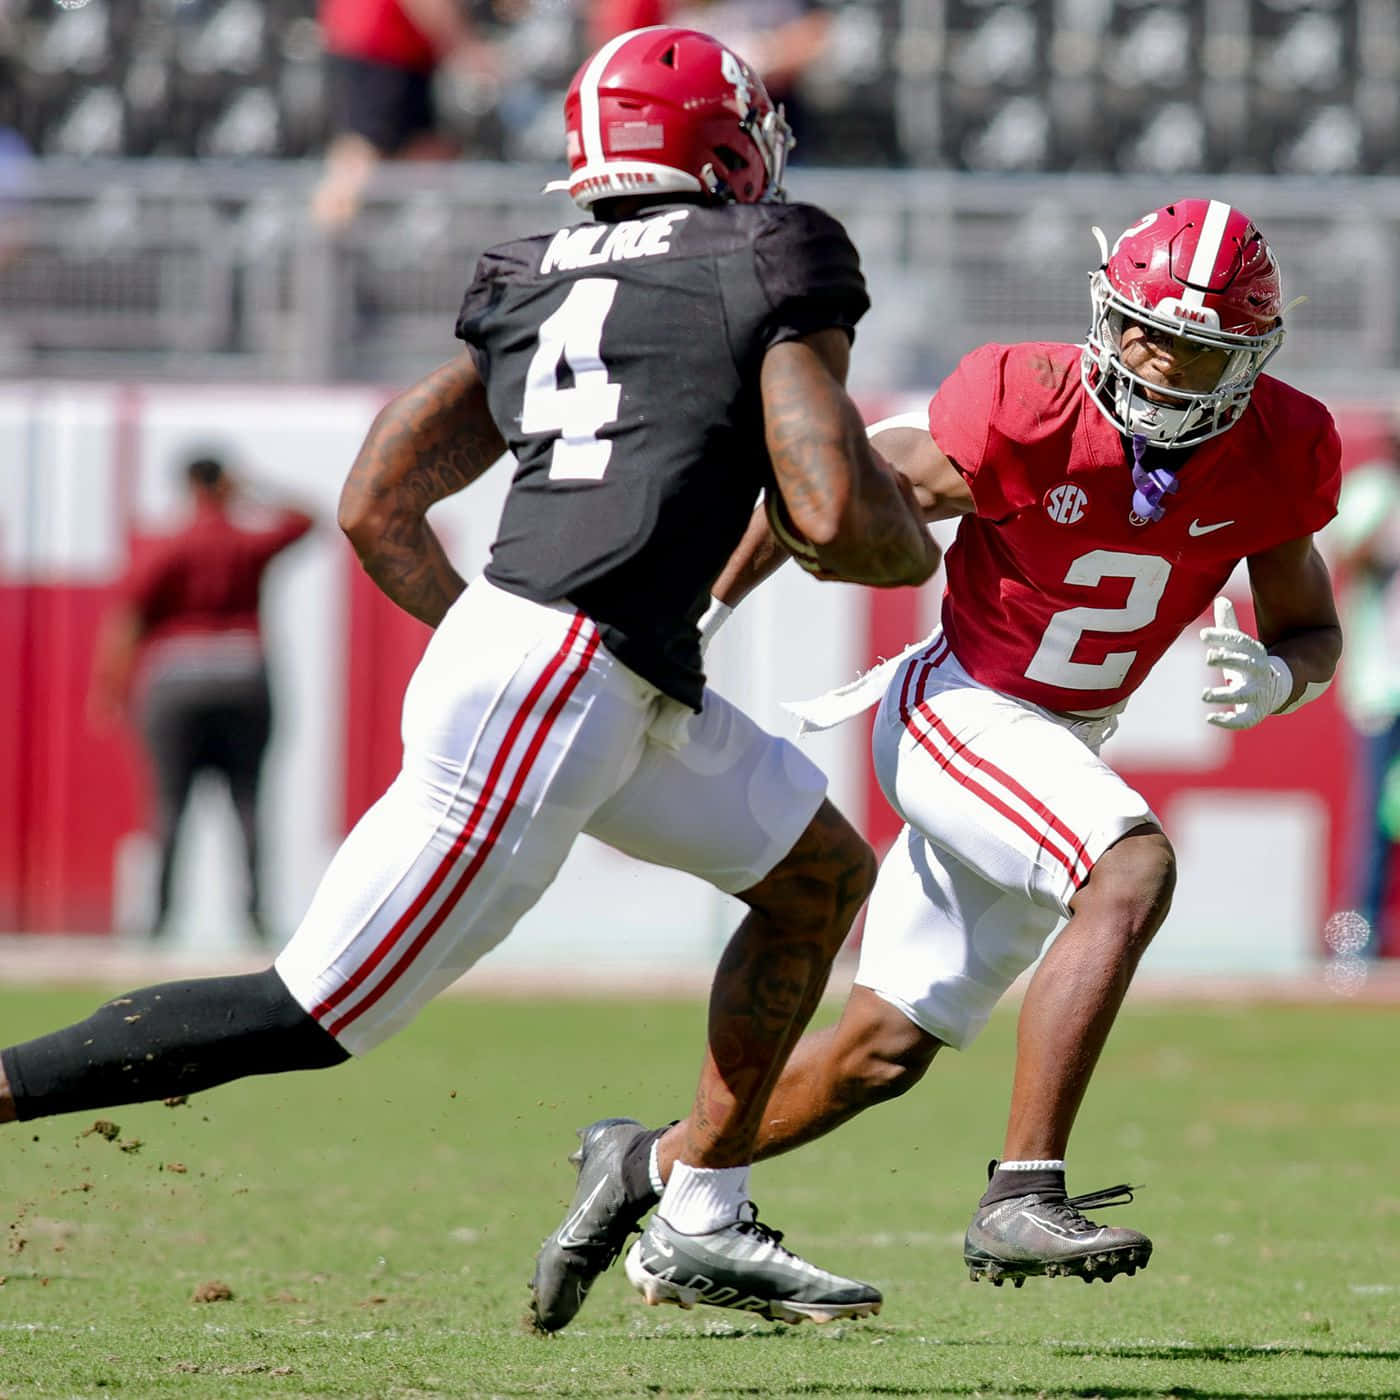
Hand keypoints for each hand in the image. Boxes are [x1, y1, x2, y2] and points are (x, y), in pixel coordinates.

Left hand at [1200, 596, 1290, 729]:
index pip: (1241, 642)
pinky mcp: (1254, 713)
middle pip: (1246, 664)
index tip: (1203, 634)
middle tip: (1209, 658)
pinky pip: (1244, 720)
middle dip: (1228, 659)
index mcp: (1254, 654)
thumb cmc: (1252, 665)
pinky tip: (1210, 719)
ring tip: (1204, 695)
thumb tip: (1221, 599)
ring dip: (1224, 695)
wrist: (1279, 690)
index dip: (1223, 637)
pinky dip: (1228, 721)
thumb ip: (1229, 628)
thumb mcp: (1241, 647)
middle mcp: (1258, 673)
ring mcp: (1257, 694)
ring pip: (1243, 694)